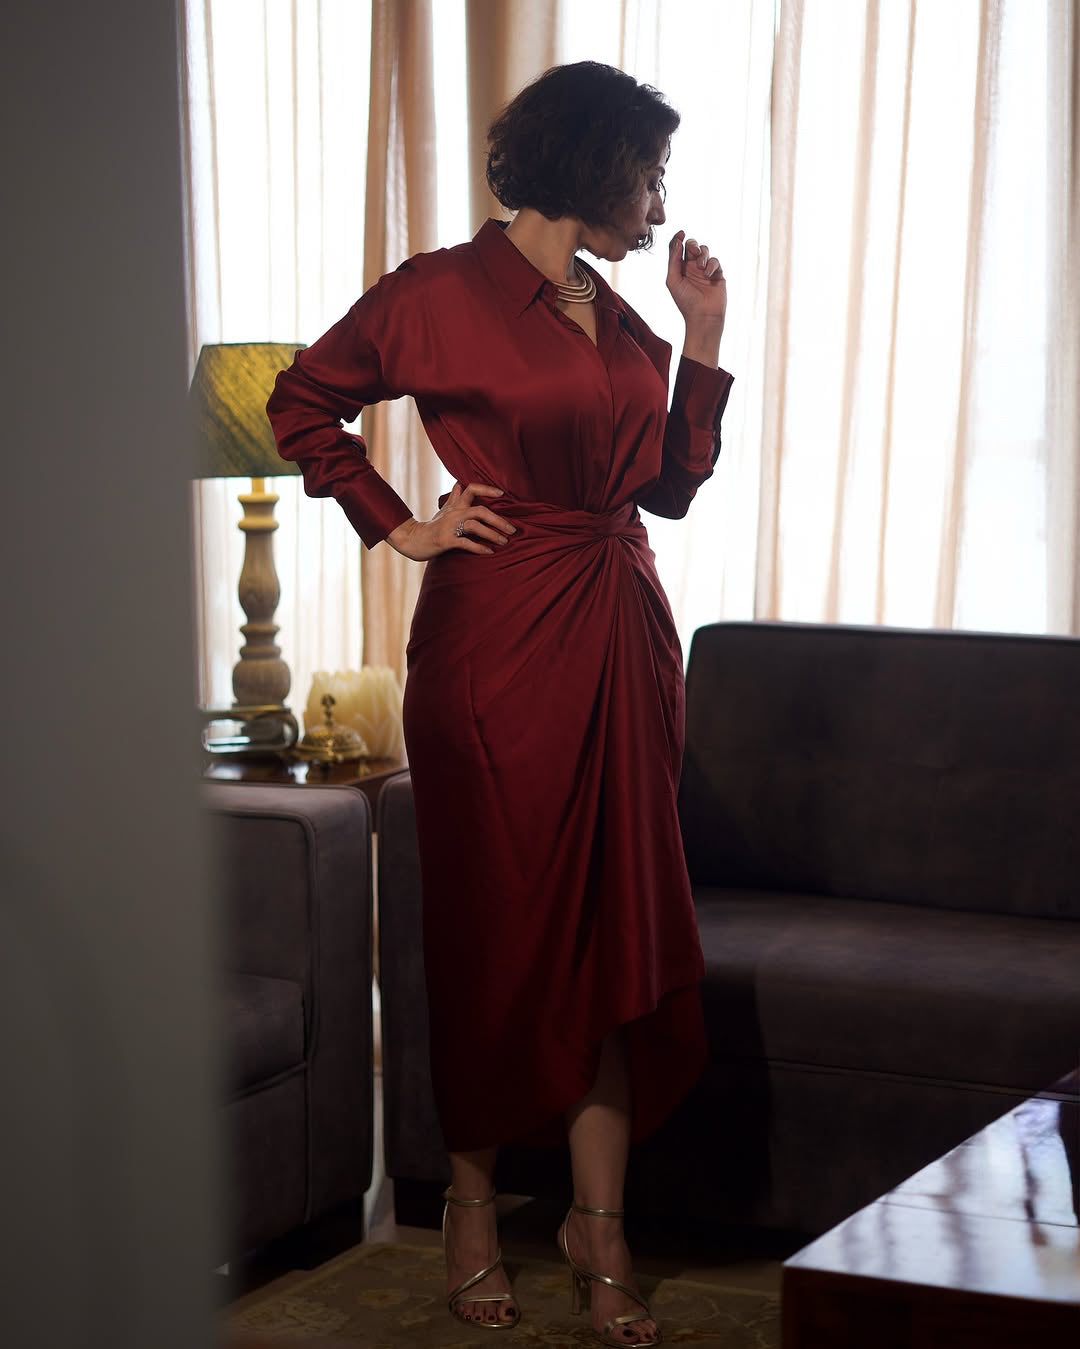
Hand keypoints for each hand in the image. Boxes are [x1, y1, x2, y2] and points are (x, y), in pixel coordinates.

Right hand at [386, 481, 516, 559]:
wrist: (412, 540)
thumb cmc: (432, 526)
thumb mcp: (443, 510)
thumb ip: (454, 499)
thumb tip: (460, 484)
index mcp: (456, 506)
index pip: (472, 489)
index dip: (487, 489)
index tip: (502, 494)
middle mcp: (454, 513)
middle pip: (480, 510)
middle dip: (499, 520)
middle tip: (512, 530)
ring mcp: (449, 527)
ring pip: (475, 526)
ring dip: (492, 534)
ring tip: (504, 542)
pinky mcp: (446, 541)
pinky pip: (466, 543)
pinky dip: (479, 548)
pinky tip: (489, 552)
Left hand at [666, 230, 726, 334]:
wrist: (703, 317)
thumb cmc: (685, 302)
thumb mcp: (673, 280)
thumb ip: (673, 260)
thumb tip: (677, 241)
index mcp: (679, 269)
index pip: (678, 249)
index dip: (678, 239)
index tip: (681, 233)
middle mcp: (691, 268)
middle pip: (692, 246)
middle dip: (692, 244)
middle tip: (692, 250)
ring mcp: (705, 270)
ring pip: (704, 250)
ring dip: (702, 255)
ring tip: (700, 267)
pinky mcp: (717, 274)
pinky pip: (715, 261)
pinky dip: (711, 265)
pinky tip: (707, 275)